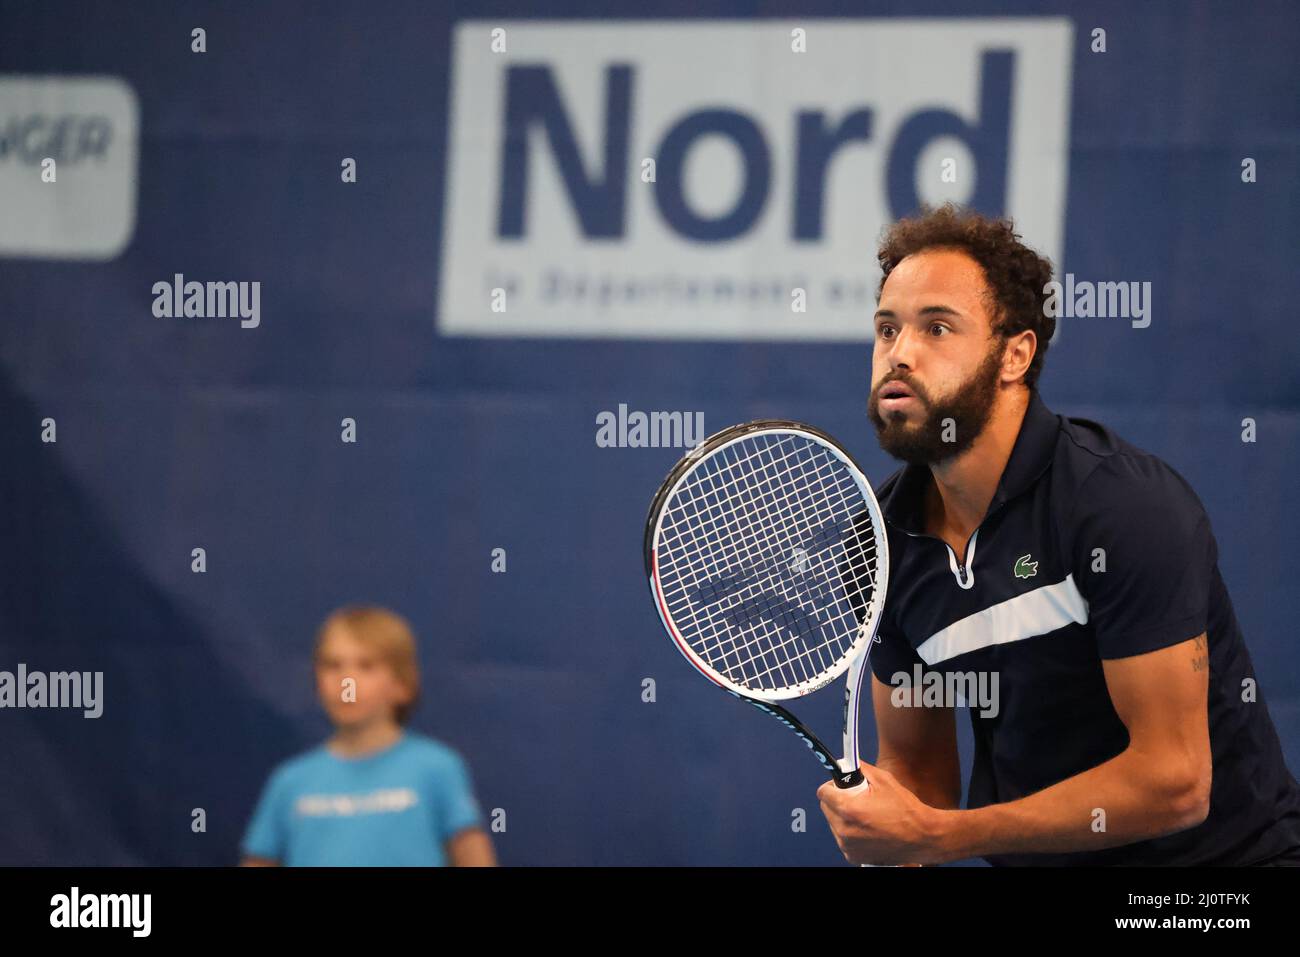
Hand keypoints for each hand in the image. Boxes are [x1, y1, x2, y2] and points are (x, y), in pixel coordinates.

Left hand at [817, 762, 946, 865]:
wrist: (922, 838)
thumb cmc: (905, 810)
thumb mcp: (883, 780)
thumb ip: (860, 768)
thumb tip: (846, 763)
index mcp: (848, 809)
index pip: (822, 793)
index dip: (832, 786)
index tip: (841, 785)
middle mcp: (844, 830)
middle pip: (826, 808)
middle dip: (838, 800)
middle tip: (857, 798)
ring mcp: (848, 846)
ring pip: (834, 823)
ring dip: (843, 816)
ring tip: (866, 814)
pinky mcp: (853, 856)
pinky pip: (843, 838)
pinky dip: (851, 831)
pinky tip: (868, 827)